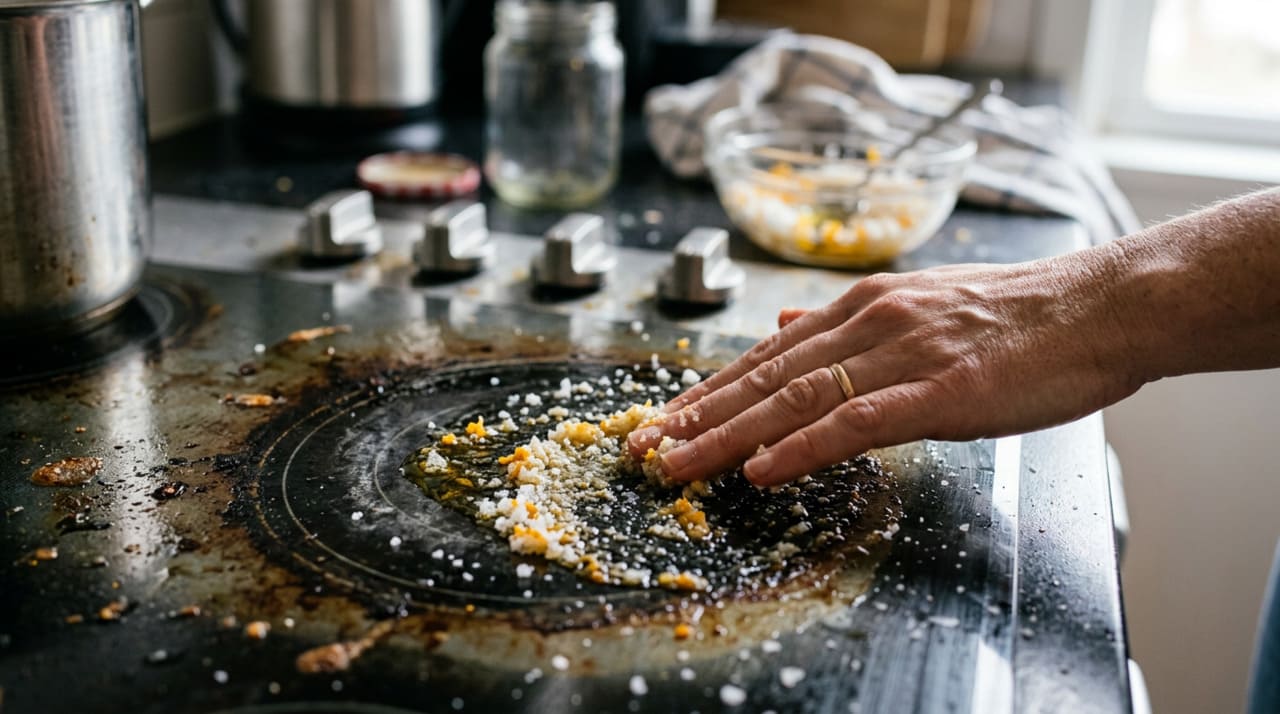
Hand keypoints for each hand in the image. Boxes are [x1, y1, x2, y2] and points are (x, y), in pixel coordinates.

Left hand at [628, 259, 1143, 485]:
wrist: (1099, 305)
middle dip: (696, 415)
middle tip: (644, 447)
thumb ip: (847, 324)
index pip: (766, 357)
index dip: (708, 391)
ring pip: (793, 399)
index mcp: (863, 306)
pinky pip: (854, 423)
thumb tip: (782, 329)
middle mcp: (869, 322)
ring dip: (726, 435)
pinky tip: (760, 468)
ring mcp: (900, 354)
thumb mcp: (920, 305)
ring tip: (677, 463)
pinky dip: (800, 446)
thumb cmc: (1020, 316)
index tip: (665, 418)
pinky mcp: (937, 389)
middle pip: (764, 378)